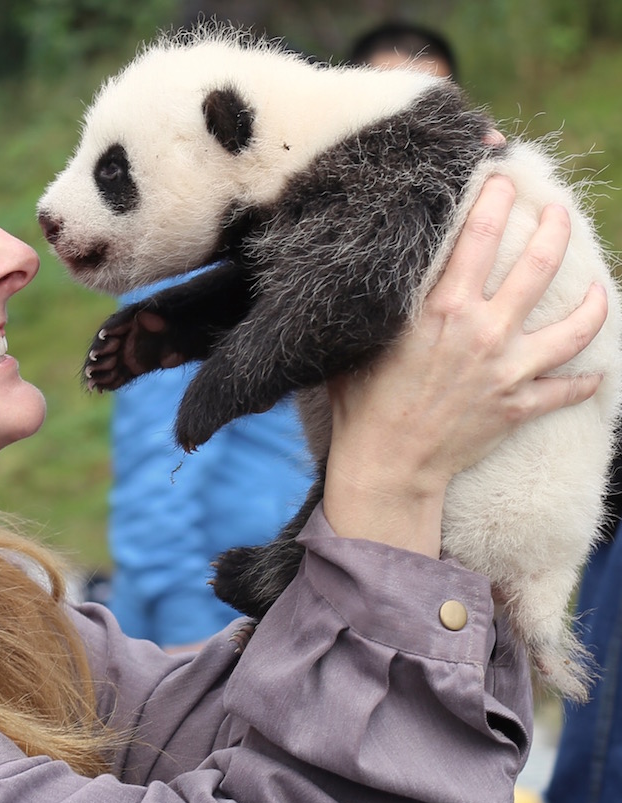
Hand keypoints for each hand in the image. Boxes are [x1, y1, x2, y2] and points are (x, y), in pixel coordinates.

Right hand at [323, 174, 606, 556]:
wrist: (386, 466)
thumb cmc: (361, 405)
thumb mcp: (363, 343)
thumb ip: (385, 306)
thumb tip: (381, 272)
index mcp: (442, 309)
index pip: (480, 235)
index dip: (497, 198)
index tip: (504, 180)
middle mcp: (484, 331)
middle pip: (539, 265)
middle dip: (556, 228)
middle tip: (560, 213)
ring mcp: (508, 369)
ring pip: (575, 325)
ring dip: (593, 299)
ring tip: (597, 285)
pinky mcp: (519, 405)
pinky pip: (567, 389)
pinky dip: (585, 381)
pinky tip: (596, 373)